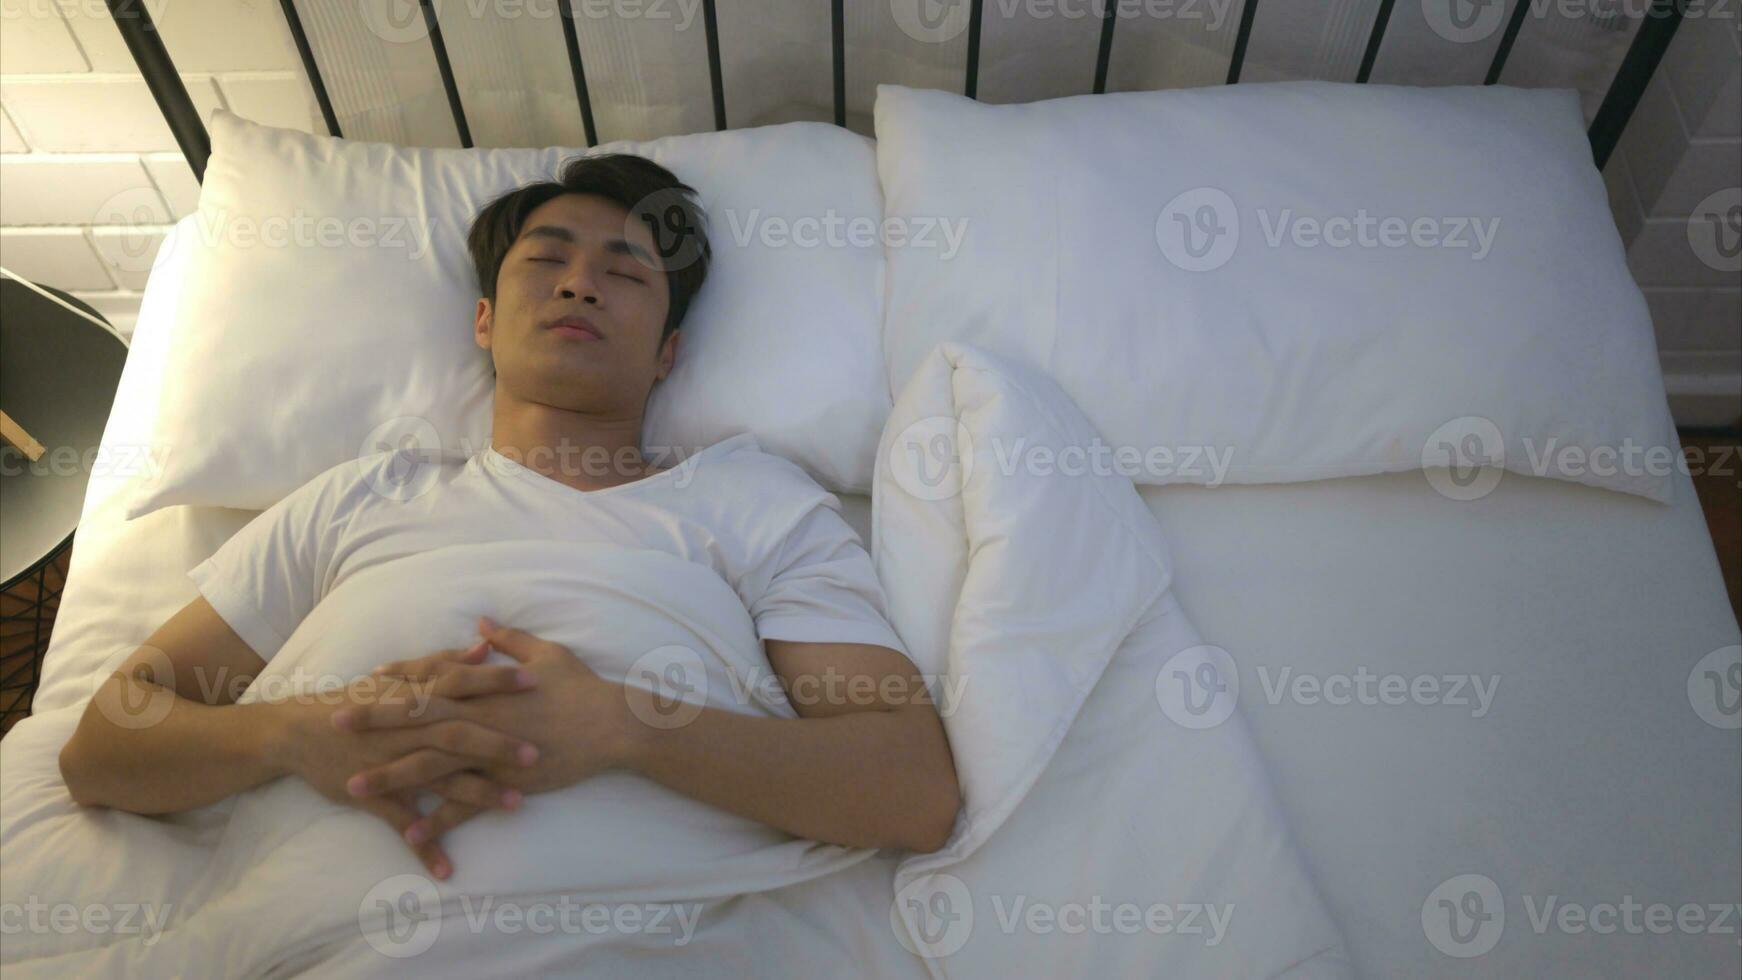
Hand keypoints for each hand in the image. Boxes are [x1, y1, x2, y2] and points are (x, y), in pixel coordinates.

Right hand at [275, 668, 539, 877]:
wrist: (300, 731)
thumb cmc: (358, 700)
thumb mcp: (402, 678)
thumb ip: (446, 662)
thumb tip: (486, 645)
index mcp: (416, 697)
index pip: (461, 684)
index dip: (496, 682)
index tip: (535, 681)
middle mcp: (407, 729)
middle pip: (457, 733)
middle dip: (497, 744)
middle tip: (536, 753)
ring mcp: (391, 763)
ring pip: (439, 780)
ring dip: (477, 793)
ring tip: (516, 804)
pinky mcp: (375, 795)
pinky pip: (401, 824)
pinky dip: (423, 845)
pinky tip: (447, 867)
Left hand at [348, 617, 635, 823]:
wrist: (613, 725)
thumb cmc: (582, 687)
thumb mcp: (546, 653)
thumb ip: (509, 640)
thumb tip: (481, 623)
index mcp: (484, 686)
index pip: (431, 678)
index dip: (397, 678)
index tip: (365, 679)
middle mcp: (479, 716)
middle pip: (415, 718)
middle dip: (372, 720)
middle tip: (332, 723)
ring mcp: (489, 750)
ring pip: (430, 765)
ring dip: (389, 776)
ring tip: (352, 786)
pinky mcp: (504, 779)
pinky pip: (465, 805)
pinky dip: (439, 821)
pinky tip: (411, 836)